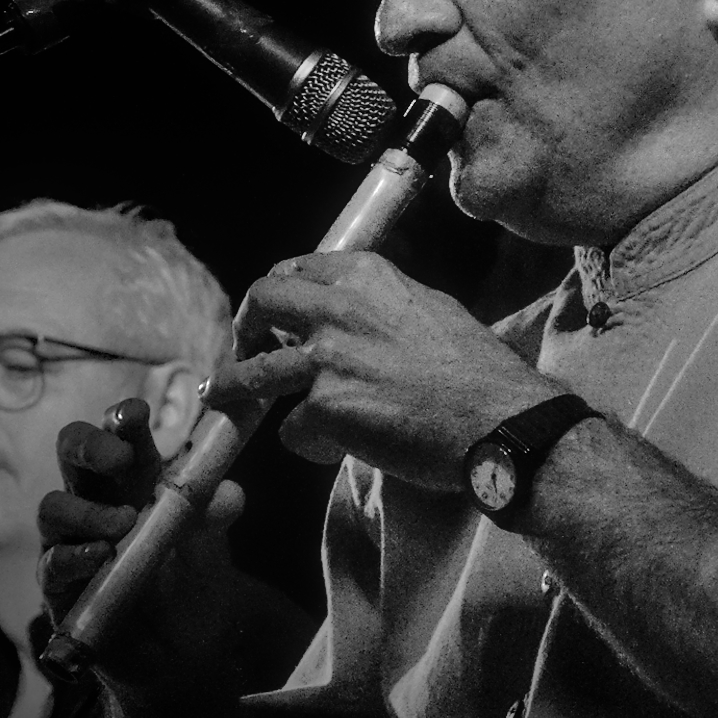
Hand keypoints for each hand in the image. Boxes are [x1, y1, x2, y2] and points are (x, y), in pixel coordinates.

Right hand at [35, 397, 250, 692]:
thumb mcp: (211, 542)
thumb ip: (215, 514)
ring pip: (53, 507)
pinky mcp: (60, 588)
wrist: (184, 653)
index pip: (119, 433)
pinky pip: (52, 564)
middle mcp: (96, 500)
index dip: (122, 418)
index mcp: (133, 477)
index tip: (137, 415)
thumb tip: (229, 493)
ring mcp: (72, 542)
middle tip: (119, 458)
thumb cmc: (191, 581)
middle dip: (89, 445)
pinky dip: (74, 556)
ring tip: (123, 523)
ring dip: (86, 511)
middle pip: (71, 453)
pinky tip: (100, 556)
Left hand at [203, 250, 557, 488]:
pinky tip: (331, 448)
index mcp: (366, 275)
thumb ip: (383, 303)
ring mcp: (327, 358)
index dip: (277, 293)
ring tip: (218, 398)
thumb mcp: (431, 308)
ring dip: (232, 388)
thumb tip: (359, 310)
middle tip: (242, 345)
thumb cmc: (477, 371)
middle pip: (261, 301)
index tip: (272, 313)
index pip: (296, 268)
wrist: (499, 421)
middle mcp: (339, 308)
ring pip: (253, 372)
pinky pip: (292, 429)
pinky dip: (307, 442)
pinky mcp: (326, 408)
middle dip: (243, 325)